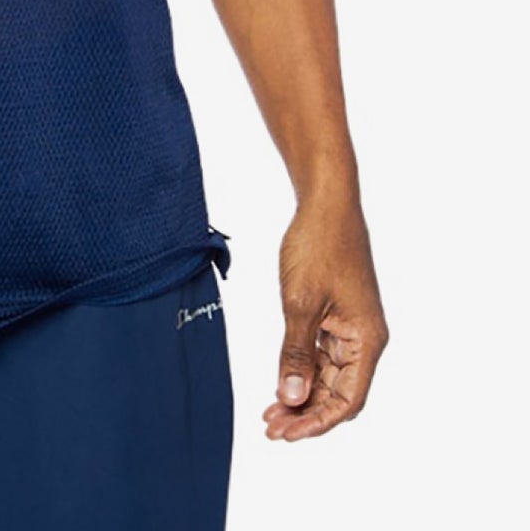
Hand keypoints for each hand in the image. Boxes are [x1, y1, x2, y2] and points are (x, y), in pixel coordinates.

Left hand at [263, 195, 388, 440]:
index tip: (286, 433)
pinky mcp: (337, 315)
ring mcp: (351, 327)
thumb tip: (293, 399)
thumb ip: (295, 354)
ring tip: (270, 413)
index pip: (347, 399)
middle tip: (270, 427)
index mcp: (366, 340)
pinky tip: (280, 383)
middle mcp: (364, 338)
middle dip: (306, 413)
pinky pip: (322, 355)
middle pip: (339, 392)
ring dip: (302, 394)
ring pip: (329, 376)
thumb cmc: (318, 246)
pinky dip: (302, 370)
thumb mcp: (300, 303)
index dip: (317, 422)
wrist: (326, 203)